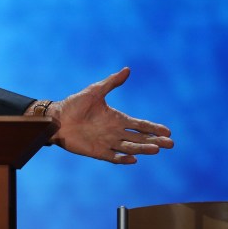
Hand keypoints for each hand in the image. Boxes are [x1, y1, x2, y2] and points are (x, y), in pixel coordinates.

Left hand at [45, 67, 172, 163]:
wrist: (57, 118)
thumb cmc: (75, 104)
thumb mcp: (95, 91)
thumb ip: (112, 82)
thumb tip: (127, 69)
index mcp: (118, 119)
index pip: (141, 125)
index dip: (154, 128)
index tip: (168, 131)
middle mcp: (115, 132)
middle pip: (140, 139)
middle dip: (155, 141)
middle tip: (171, 144)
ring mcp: (107, 143)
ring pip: (130, 148)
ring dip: (143, 149)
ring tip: (157, 149)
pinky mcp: (97, 152)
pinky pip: (113, 157)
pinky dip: (123, 158)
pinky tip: (133, 159)